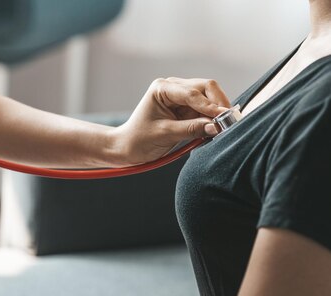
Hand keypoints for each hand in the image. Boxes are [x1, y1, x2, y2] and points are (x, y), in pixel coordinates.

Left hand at [111, 77, 230, 164]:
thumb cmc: (139, 140)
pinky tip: (215, 129)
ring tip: (222, 129)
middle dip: (218, 105)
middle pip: (206, 88)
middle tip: (228, 123)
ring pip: (209, 98)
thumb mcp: (165, 135)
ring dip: (217, 113)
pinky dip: (212, 119)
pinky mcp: (186, 108)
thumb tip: (216, 126)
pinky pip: (206, 110)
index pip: (193, 92)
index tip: (224, 118)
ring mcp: (181, 97)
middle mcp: (173, 87)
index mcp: (163, 88)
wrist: (127, 148)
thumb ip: (191, 129)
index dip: (211, 106)